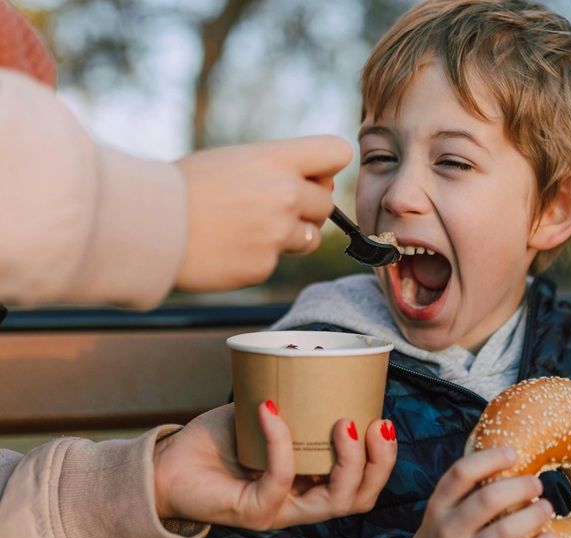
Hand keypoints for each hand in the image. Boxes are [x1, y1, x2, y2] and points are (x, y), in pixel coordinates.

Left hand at [152, 402, 395, 528]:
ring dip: (348, 461)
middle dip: (379, 463)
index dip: (383, 459)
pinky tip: (271, 409)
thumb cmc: (217, 440)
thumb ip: (290, 392)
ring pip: (334, 501)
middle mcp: (303, 503)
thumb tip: (309, 347)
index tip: (383, 420)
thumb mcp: (266, 412)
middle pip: (359, 497)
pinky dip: (281, 440)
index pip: (363, 484)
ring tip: (344, 423)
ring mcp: (280, 510)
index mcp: (314, 483)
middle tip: (375, 424)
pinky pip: (280, 477)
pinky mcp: (254, 510)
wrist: (167, 464)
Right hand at [173, 135, 352, 291]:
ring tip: (248, 228)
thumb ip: (280, 168)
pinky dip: (258, 257)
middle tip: (266, 208)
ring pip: (311, 238)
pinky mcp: (264, 265)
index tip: (310, 176)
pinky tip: (229, 247)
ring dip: (290, 236)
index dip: (327, 167)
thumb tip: (324, 186)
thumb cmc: (187, 187)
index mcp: (276, 159)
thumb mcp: (235, 159)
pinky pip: (276, 261)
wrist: (147, 225)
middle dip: (306, 208)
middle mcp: (284, 194)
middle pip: (327, 203)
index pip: (337, 152)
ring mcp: (277, 232)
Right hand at [401, 448, 555, 537]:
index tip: (512, 454)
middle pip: (487, 499)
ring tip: (546, 507)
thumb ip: (467, 488)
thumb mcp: (443, 509)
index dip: (490, 459)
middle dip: (519, 487)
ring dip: (532, 516)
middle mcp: (450, 530)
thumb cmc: (443, 536)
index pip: (462, 473)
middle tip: (536, 484)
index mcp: (439, 505)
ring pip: (504, 532)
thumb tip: (509, 459)